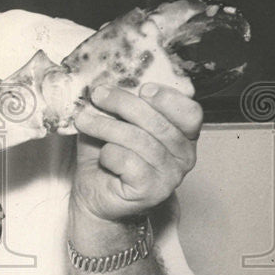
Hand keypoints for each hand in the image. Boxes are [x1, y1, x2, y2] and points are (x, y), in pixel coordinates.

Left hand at [71, 83, 202, 222]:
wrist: (93, 192)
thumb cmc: (108, 154)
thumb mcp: (115, 121)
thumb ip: (120, 105)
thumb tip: (109, 82)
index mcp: (183, 135)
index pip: (190, 112)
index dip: (168, 98)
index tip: (142, 88)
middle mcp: (184, 156)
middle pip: (159, 123)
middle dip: (123, 104)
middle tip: (97, 96)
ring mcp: (170, 176)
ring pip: (140, 140)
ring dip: (106, 127)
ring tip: (84, 121)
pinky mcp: (152, 191)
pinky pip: (129, 162)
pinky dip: (109, 154)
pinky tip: (103, 157)